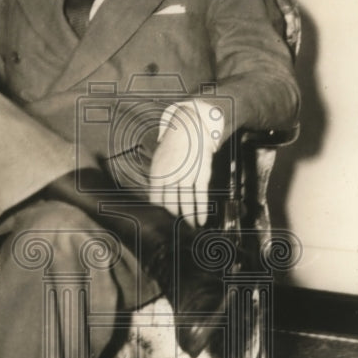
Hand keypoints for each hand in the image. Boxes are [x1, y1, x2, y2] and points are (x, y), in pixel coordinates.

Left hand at [148, 100, 221, 227]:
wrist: (188, 125)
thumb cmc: (172, 147)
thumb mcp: (158, 162)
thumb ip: (158, 181)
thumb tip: (157, 200)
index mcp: (157, 175)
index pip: (155, 201)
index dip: (158, 215)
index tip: (161, 226)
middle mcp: (170, 177)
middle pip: (170, 206)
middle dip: (173, 221)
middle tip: (176, 233)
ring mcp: (186, 175)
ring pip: (186, 203)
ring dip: (188, 219)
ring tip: (189, 230)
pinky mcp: (201, 173)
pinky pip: (200, 195)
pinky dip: (201, 210)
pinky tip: (201, 220)